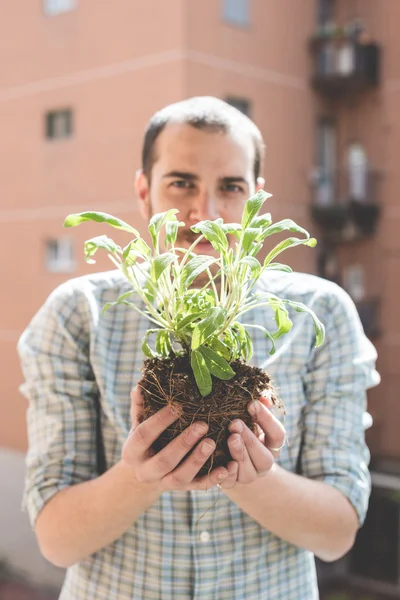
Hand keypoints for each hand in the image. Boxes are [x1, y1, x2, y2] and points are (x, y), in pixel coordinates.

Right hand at [121, 386, 237, 491]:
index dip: (160, 421)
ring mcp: (164, 483)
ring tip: (212, 442)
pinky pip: (198, 487)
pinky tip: (227, 467)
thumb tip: (140, 385)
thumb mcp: (139, 424)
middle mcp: (146, 472)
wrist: (145, 474)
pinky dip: (214, 479)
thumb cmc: (146, 441)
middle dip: (183, 443)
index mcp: (132, 452)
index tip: (178, 405)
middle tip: (202, 425)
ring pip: (180, 477)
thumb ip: (140, 407)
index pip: (143, 435)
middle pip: (164, 461)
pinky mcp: (183, 489)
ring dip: (198, 460)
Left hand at [222, 396, 285, 486]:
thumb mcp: (252, 419)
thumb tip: (263, 397)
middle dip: (250, 440)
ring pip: (249, 472)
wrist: (230, 459)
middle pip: (264, 457)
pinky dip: (228, 475)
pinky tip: (224, 463)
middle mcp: (264, 463)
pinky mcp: (233, 484)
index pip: (277, 435)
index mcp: (272, 445)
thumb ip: (259, 408)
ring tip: (230, 439)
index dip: (266, 419)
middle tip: (235, 423)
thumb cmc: (243, 431)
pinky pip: (232, 483)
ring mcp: (250, 476)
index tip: (251, 404)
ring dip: (239, 454)